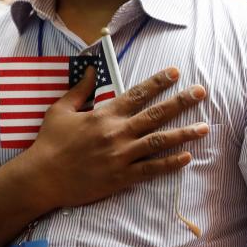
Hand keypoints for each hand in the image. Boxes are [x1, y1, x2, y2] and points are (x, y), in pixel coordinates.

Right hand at [21, 66, 208, 211]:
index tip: (176, 73)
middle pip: (155, 114)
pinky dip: (170, 163)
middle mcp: (117, 132)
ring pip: (159, 141)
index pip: (137, 94)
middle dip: (181, 102)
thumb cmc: (50, 142)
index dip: (158, 82)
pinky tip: (187, 157)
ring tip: (204, 127)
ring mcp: (122, 155)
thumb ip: (79, 90)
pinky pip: (152, 169)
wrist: (42, 177)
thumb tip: (90, 69)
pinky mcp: (122, 177)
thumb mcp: (60, 110)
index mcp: (104, 114)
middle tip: (201, 92)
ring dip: (184, 133)